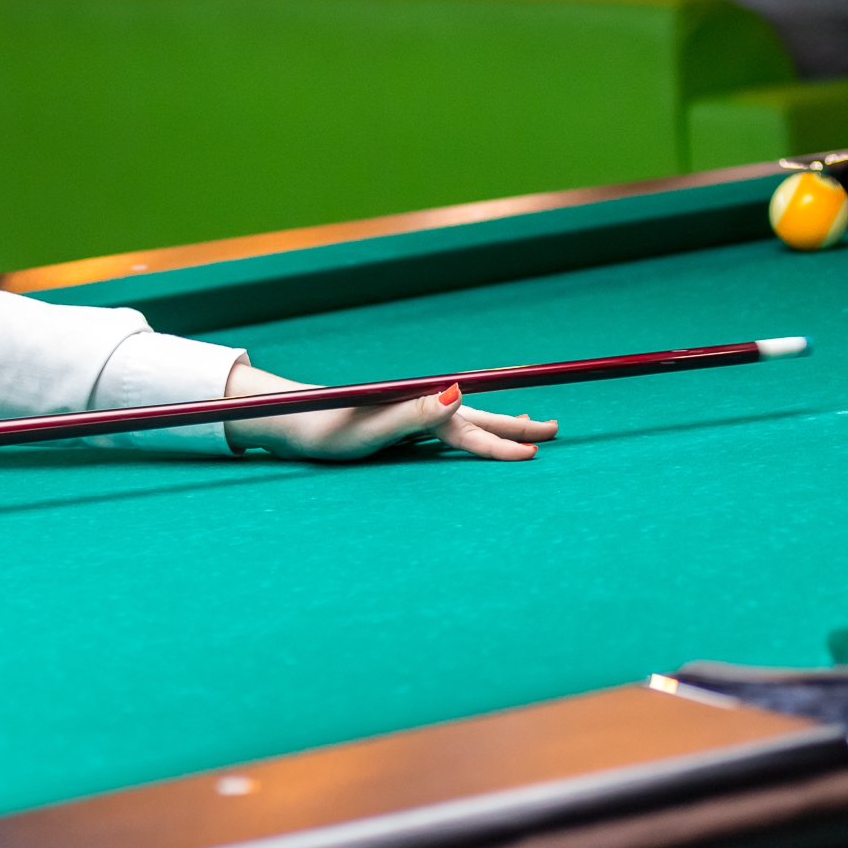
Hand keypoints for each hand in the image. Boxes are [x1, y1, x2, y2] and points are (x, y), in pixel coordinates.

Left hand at [220, 362, 555, 462]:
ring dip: (498, 424)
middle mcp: (420, 406)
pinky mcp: (400, 426)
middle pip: (478, 416)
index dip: (503, 443)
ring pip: (466, 422)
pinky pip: (447, 430)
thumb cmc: (326, 429)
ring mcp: (411, 416)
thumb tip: (459, 393)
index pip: (470, 428)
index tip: (535, 455)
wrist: (291, 422)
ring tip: (528, 426)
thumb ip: (417, 413)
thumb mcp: (372, 428)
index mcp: (420, 406)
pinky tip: (475, 436)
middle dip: (515, 425)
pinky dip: (471, 432)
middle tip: (555, 429)